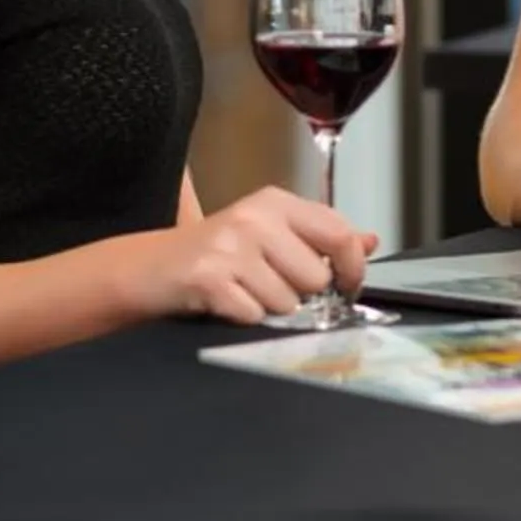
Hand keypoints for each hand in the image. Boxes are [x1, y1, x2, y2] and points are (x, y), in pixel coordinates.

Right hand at [133, 186, 378, 323]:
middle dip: (301, 294)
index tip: (348, 286)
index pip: (339, 233)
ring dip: (269, 308)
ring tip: (245, 292)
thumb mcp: (271, 234)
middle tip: (272, 285)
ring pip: (286, 302)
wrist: (150, 268)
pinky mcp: (208, 277)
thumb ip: (320, 236)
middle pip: (315, 277)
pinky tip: (227, 303)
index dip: (353, 267)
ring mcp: (230, 246)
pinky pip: (253, 315)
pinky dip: (243, 318)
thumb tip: (370, 239)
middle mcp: (256, 217)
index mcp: (278, 202)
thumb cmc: (217, 254)